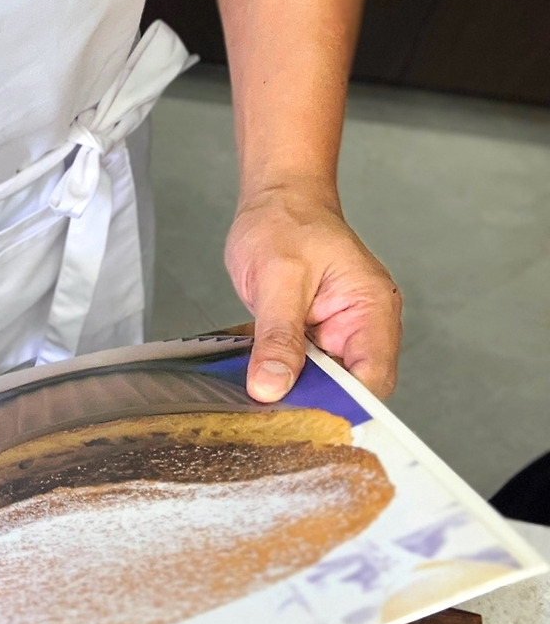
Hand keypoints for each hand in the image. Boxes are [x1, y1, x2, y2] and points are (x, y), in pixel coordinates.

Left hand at [224, 188, 401, 402]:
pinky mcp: (308, 339)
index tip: (307, 422)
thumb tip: (272, 386)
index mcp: (371, 310)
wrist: (275, 202)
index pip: (373, 377)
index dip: (345, 406)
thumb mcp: (279, 278)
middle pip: (348, 389)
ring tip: (256, 403)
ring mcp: (333, 336)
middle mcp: (360, 328)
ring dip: (289, 394)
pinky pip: (296, 371)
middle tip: (270, 418)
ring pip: (319, 385)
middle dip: (311, 405)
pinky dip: (275, 377)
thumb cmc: (287, 222)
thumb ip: (278, 335)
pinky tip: (250, 382)